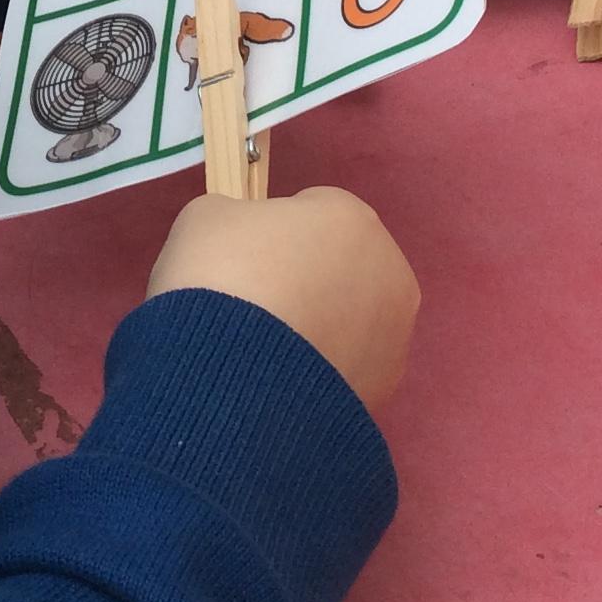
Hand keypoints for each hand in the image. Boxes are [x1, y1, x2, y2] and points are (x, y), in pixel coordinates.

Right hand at [146, 187, 420, 411]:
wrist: (230, 375)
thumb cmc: (221, 277)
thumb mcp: (207, 218)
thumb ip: (240, 220)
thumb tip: (249, 243)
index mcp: (352, 217)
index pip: (313, 211)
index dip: (274, 233)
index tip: (242, 259)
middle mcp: (390, 272)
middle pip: (340, 266)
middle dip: (306, 281)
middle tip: (252, 306)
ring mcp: (394, 336)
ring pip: (349, 321)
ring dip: (316, 329)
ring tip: (261, 351)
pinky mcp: (384, 390)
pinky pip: (345, 368)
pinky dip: (318, 372)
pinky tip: (278, 382)